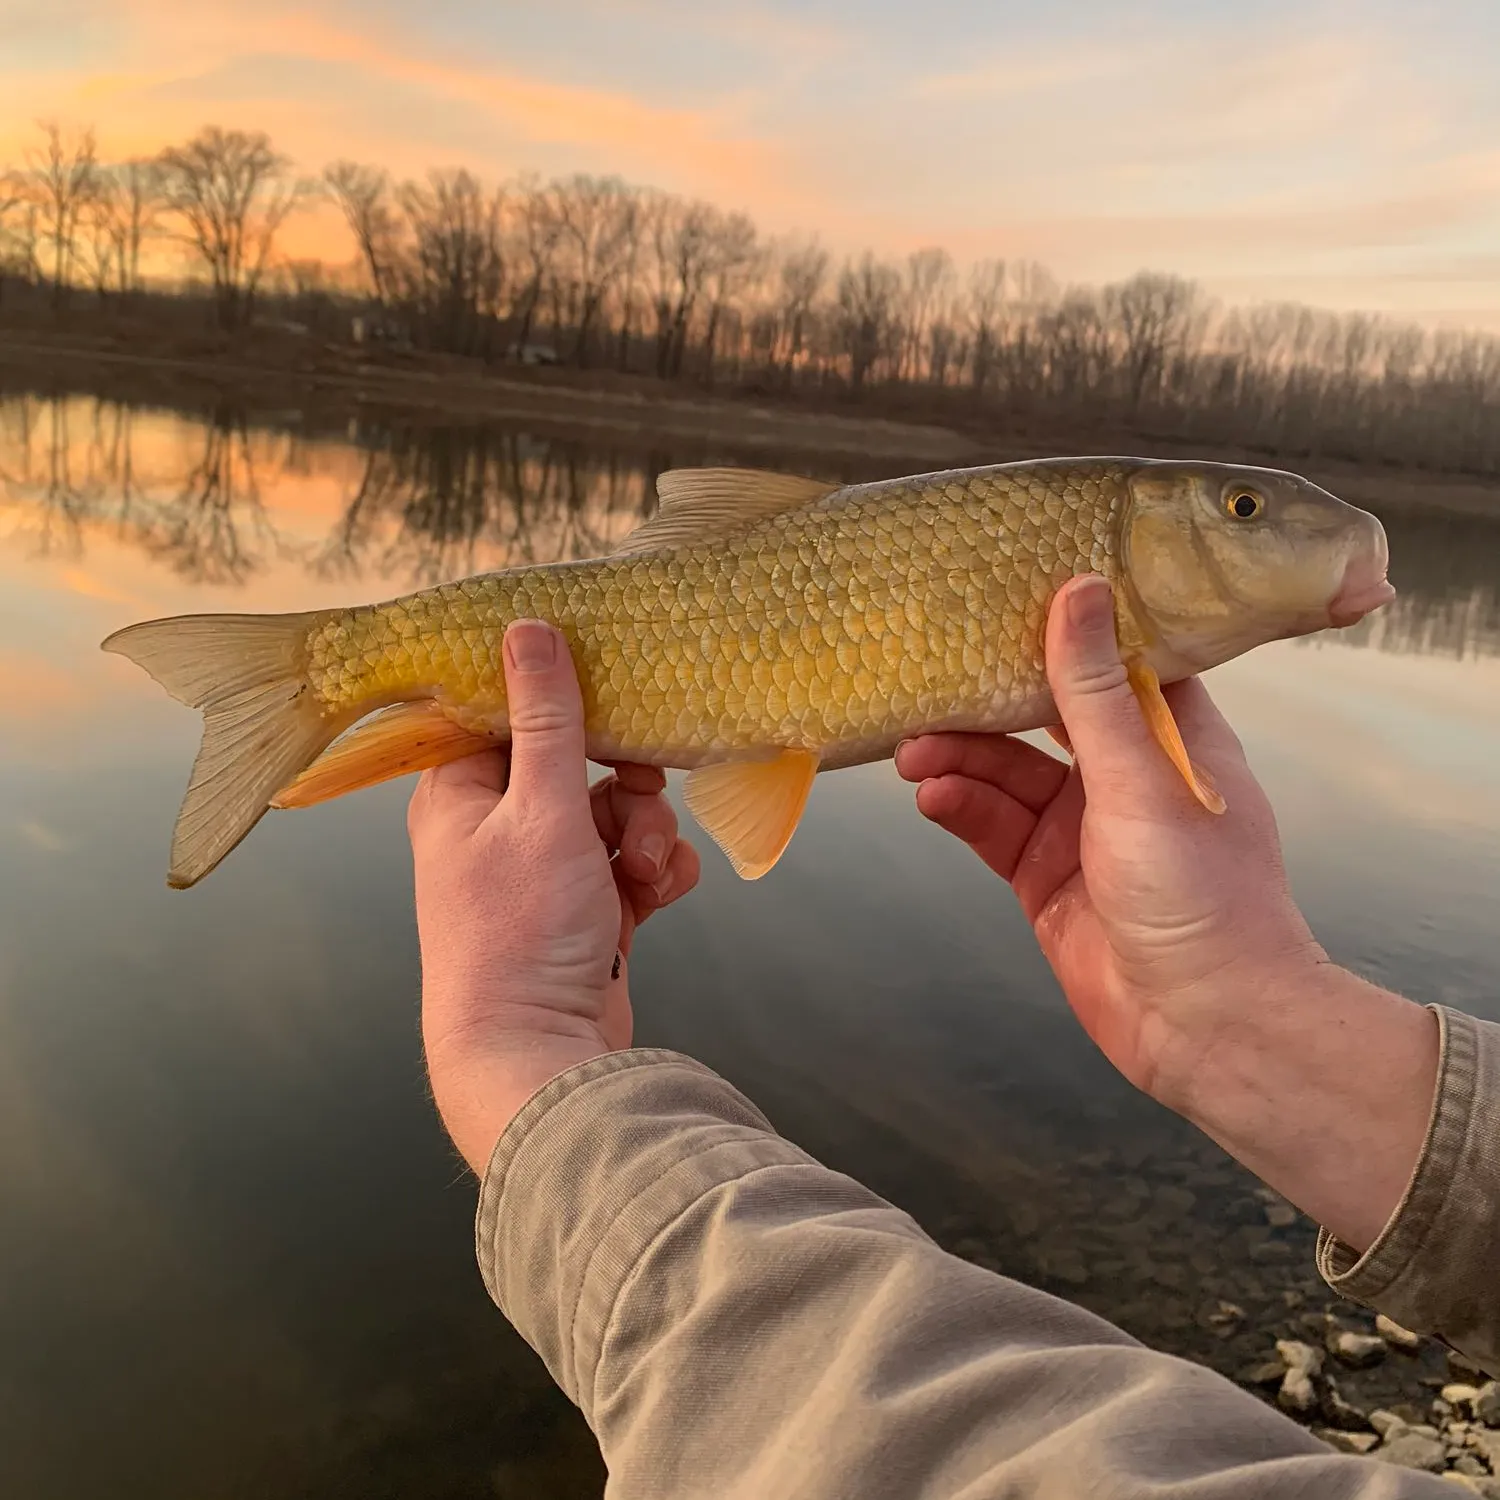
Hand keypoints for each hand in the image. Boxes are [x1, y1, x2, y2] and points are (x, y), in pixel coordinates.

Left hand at [409, 619, 699, 1173]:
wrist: (537, 1059)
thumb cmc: (520, 933)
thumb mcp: (541, 811)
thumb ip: (546, 717)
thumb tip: (528, 625)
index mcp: (459, 793)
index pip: (509, 713)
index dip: (565, 703)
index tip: (610, 700)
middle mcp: (493, 829)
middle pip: (575, 764)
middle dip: (626, 785)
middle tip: (643, 794)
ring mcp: (539, 874)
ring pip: (613, 816)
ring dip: (648, 834)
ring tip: (650, 869)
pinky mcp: (581, 912)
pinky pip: (629, 865)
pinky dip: (653, 874)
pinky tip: (663, 894)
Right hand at [897, 575, 1437, 1249]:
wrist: (1206, 1027)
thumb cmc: (1201, 895)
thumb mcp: (1140, 780)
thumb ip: (1093, 692)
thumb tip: (1078, 588)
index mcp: (1171, 738)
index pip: (1112, 660)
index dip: (1061, 627)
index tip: (1001, 592)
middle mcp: (1125, 776)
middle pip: (1042, 716)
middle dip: (985, 702)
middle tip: (926, 685)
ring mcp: (1081, 829)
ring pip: (1006, 774)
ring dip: (960, 759)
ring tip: (911, 752)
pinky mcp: (1045, 877)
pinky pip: (993, 827)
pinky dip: (960, 808)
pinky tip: (931, 796)